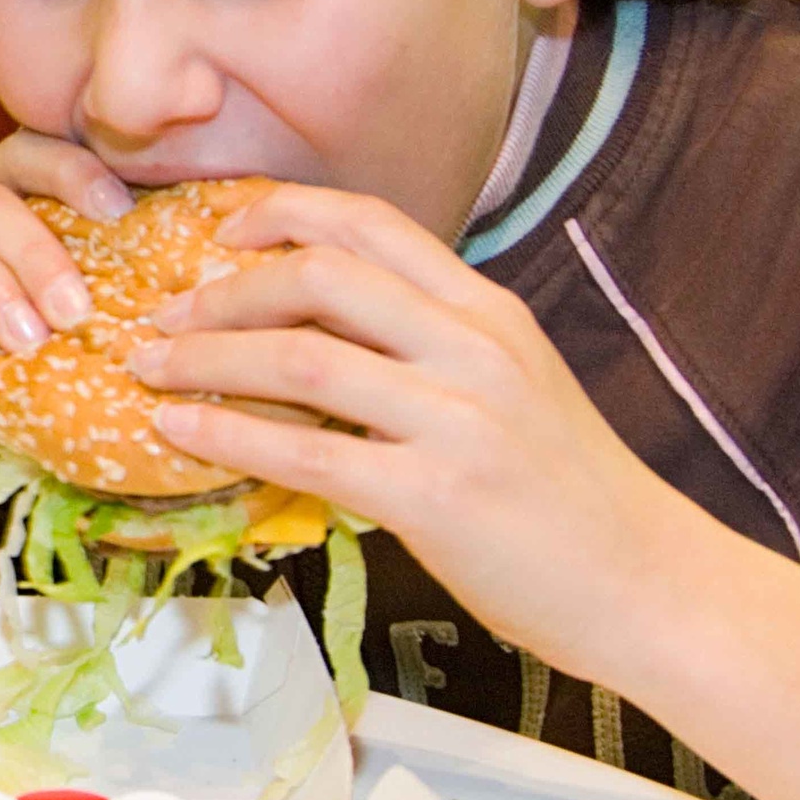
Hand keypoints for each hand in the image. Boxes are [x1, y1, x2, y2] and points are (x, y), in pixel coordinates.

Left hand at [131, 183, 699, 675]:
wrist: (651, 585)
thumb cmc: (570, 493)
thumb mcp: (512, 386)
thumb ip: (429, 345)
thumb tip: (313, 329)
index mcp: (488, 312)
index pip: (371, 223)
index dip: (281, 214)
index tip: (218, 233)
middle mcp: (474, 349)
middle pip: (321, 278)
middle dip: (223, 291)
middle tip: (165, 315)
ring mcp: (458, 422)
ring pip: (301, 361)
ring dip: (206, 360)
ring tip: (148, 368)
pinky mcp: (436, 498)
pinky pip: (307, 455)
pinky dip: (228, 436)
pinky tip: (180, 433)